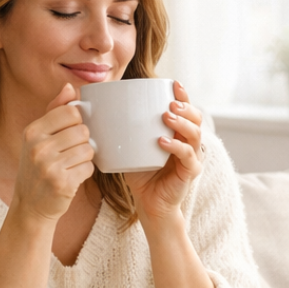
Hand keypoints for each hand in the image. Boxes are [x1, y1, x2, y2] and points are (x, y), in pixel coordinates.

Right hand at [11, 83, 94, 222]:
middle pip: (83, 130)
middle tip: (70, 152)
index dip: (77, 121)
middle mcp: (37, 147)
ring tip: (71, 165)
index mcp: (32, 131)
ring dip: (85, 158)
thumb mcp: (38, 137)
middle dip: (83, 141)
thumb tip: (70, 87)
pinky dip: (85, 172)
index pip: (71, 112)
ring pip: (88, 149)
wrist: (30, 205)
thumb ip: (54, 111)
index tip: (70, 132)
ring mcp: (48, 166)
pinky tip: (72, 177)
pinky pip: (88, 168)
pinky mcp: (61, 183)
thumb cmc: (37, 167)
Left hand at [123, 81, 204, 222]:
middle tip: (170, 103)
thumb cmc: (139, 173)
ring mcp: (192, 157)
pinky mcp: (190, 172)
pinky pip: (188, 156)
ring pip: (195, 135)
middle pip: (196, 118)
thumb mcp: (129, 148)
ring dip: (182, 123)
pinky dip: (176, 147)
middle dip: (185, 107)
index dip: (183, 96)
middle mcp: (188, 142)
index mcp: (177, 133)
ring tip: (167, 117)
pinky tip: (162, 141)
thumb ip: (120, 131)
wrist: (148, 203)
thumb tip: (93, 112)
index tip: (174, 84)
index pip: (185, 110)